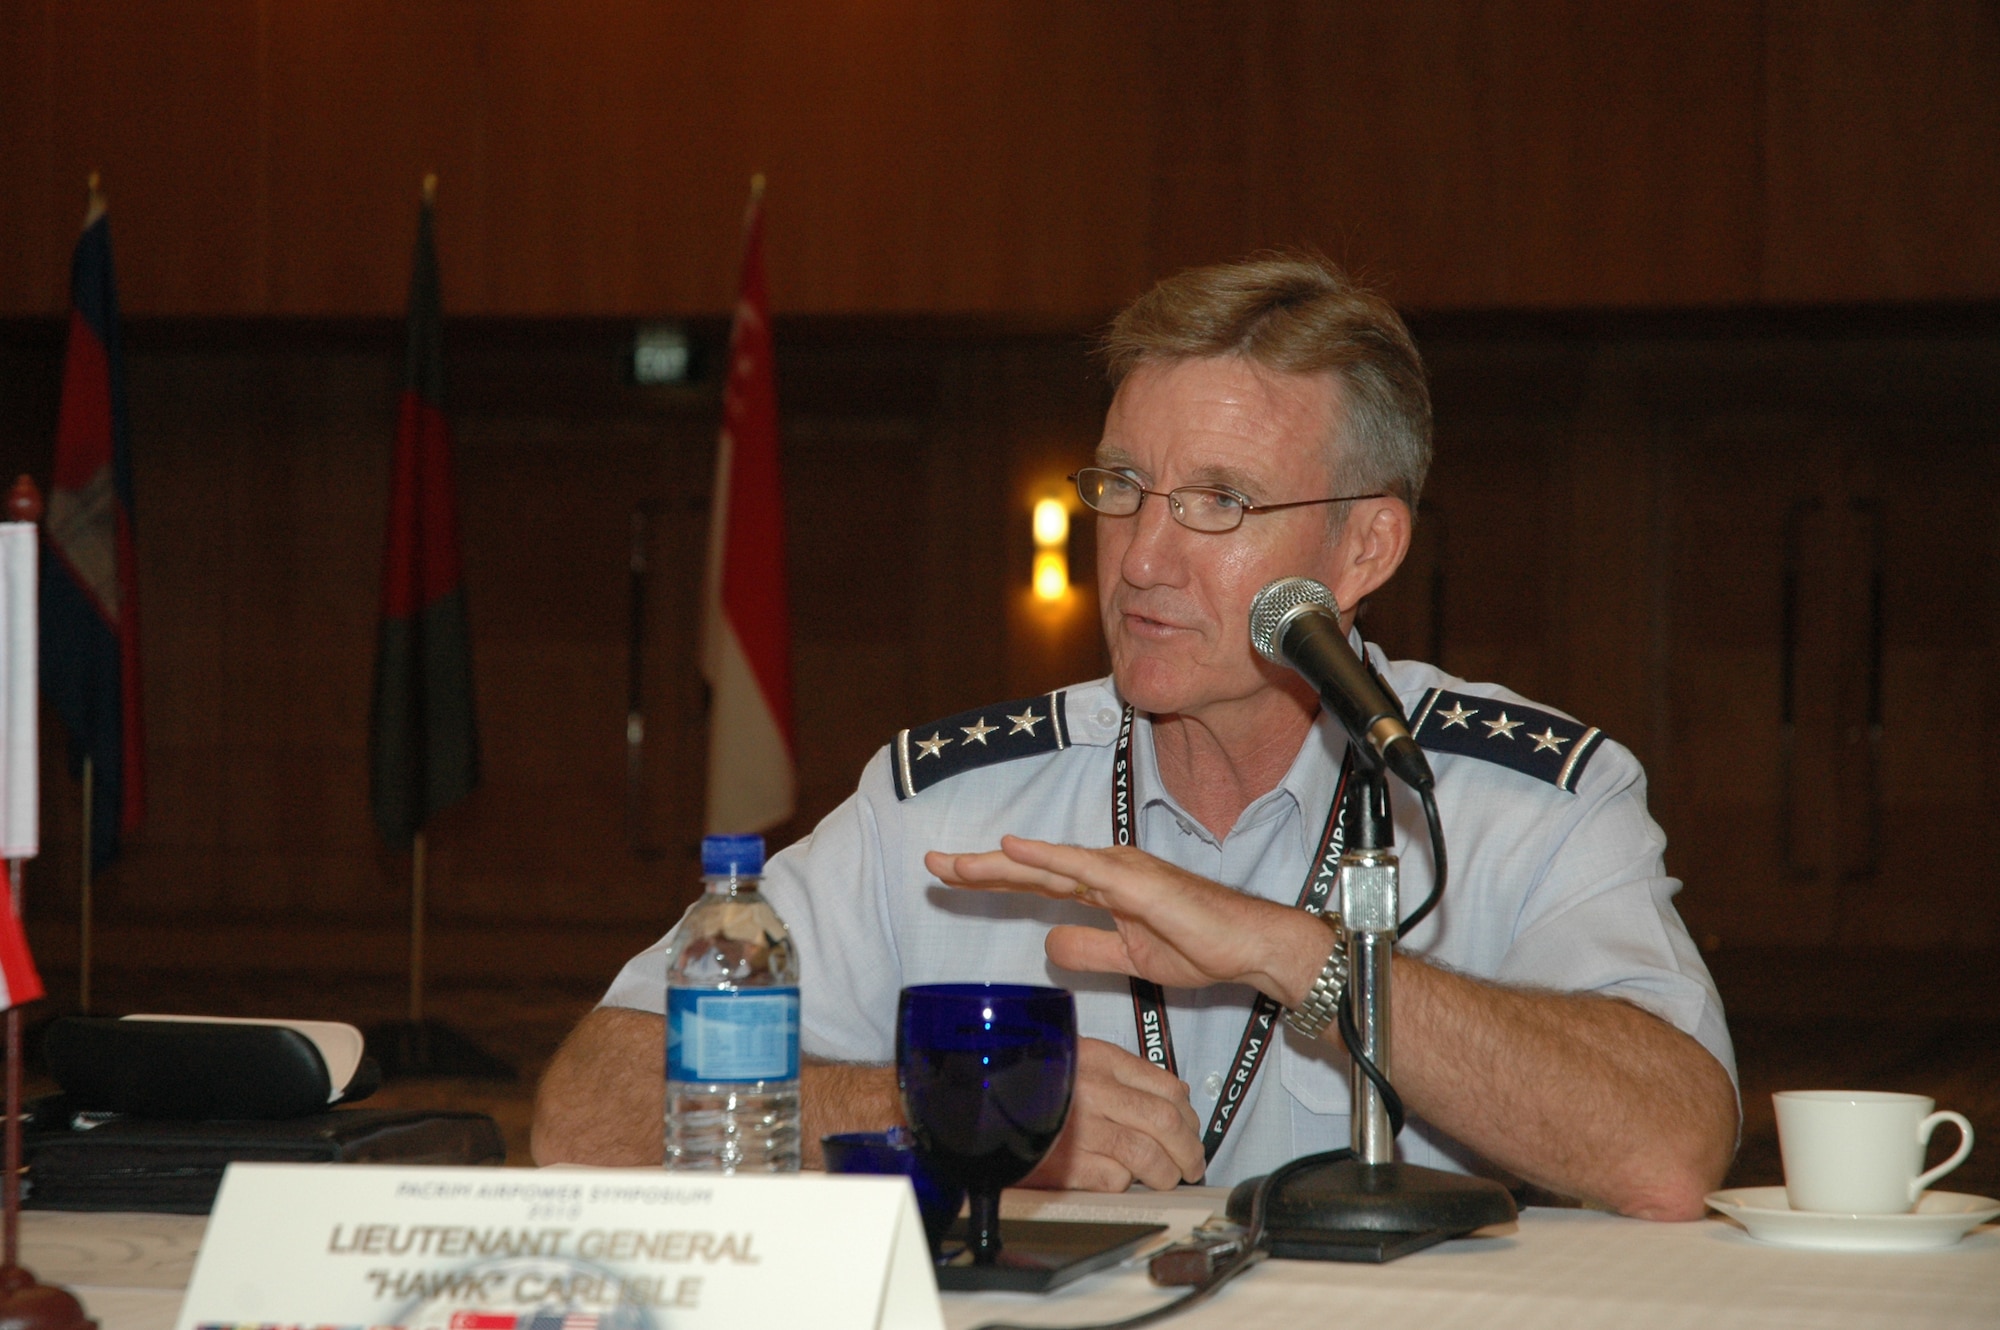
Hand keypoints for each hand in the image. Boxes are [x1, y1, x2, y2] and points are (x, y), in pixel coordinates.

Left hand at [924, 837, 1325, 1007]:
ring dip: (999, 865)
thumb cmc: (1200, 946)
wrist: (1249, 947)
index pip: (1036, 884)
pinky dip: (1045, 858)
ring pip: (1047, 866)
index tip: (951, 878)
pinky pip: (1082, 869)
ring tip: (955, 864)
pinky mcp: (1136, 881)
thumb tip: (1048, 946)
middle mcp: (1106, 871)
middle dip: (980, 869)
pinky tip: (1013, 851)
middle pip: (1031, 871)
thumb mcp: (1129, 958)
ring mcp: (1120, 872)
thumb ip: (1089, 949)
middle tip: (933, 865)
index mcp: (1103, 888)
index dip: (994, 880)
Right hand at [1021, 1037, 1204, 1191]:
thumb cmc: (1019, 1075)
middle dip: (1188, 1147)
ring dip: (1165, 1172)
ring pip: (1148, 1156)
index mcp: (1097, 1059)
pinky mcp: (1066, 1164)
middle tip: (1191, 1161)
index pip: (1166, 1085)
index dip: (1187, 1113)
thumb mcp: (1071, 1056)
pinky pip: (1115, 1179)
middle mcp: (1093, 1090)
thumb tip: (1168, 1094)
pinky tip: (1123, 1180)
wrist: (971, 1095)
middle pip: (1165, 1122)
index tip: (1190, 1125)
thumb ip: (1115, 1072)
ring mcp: (1081, 1129)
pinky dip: (1126, 1184)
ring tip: (1166, 1177)